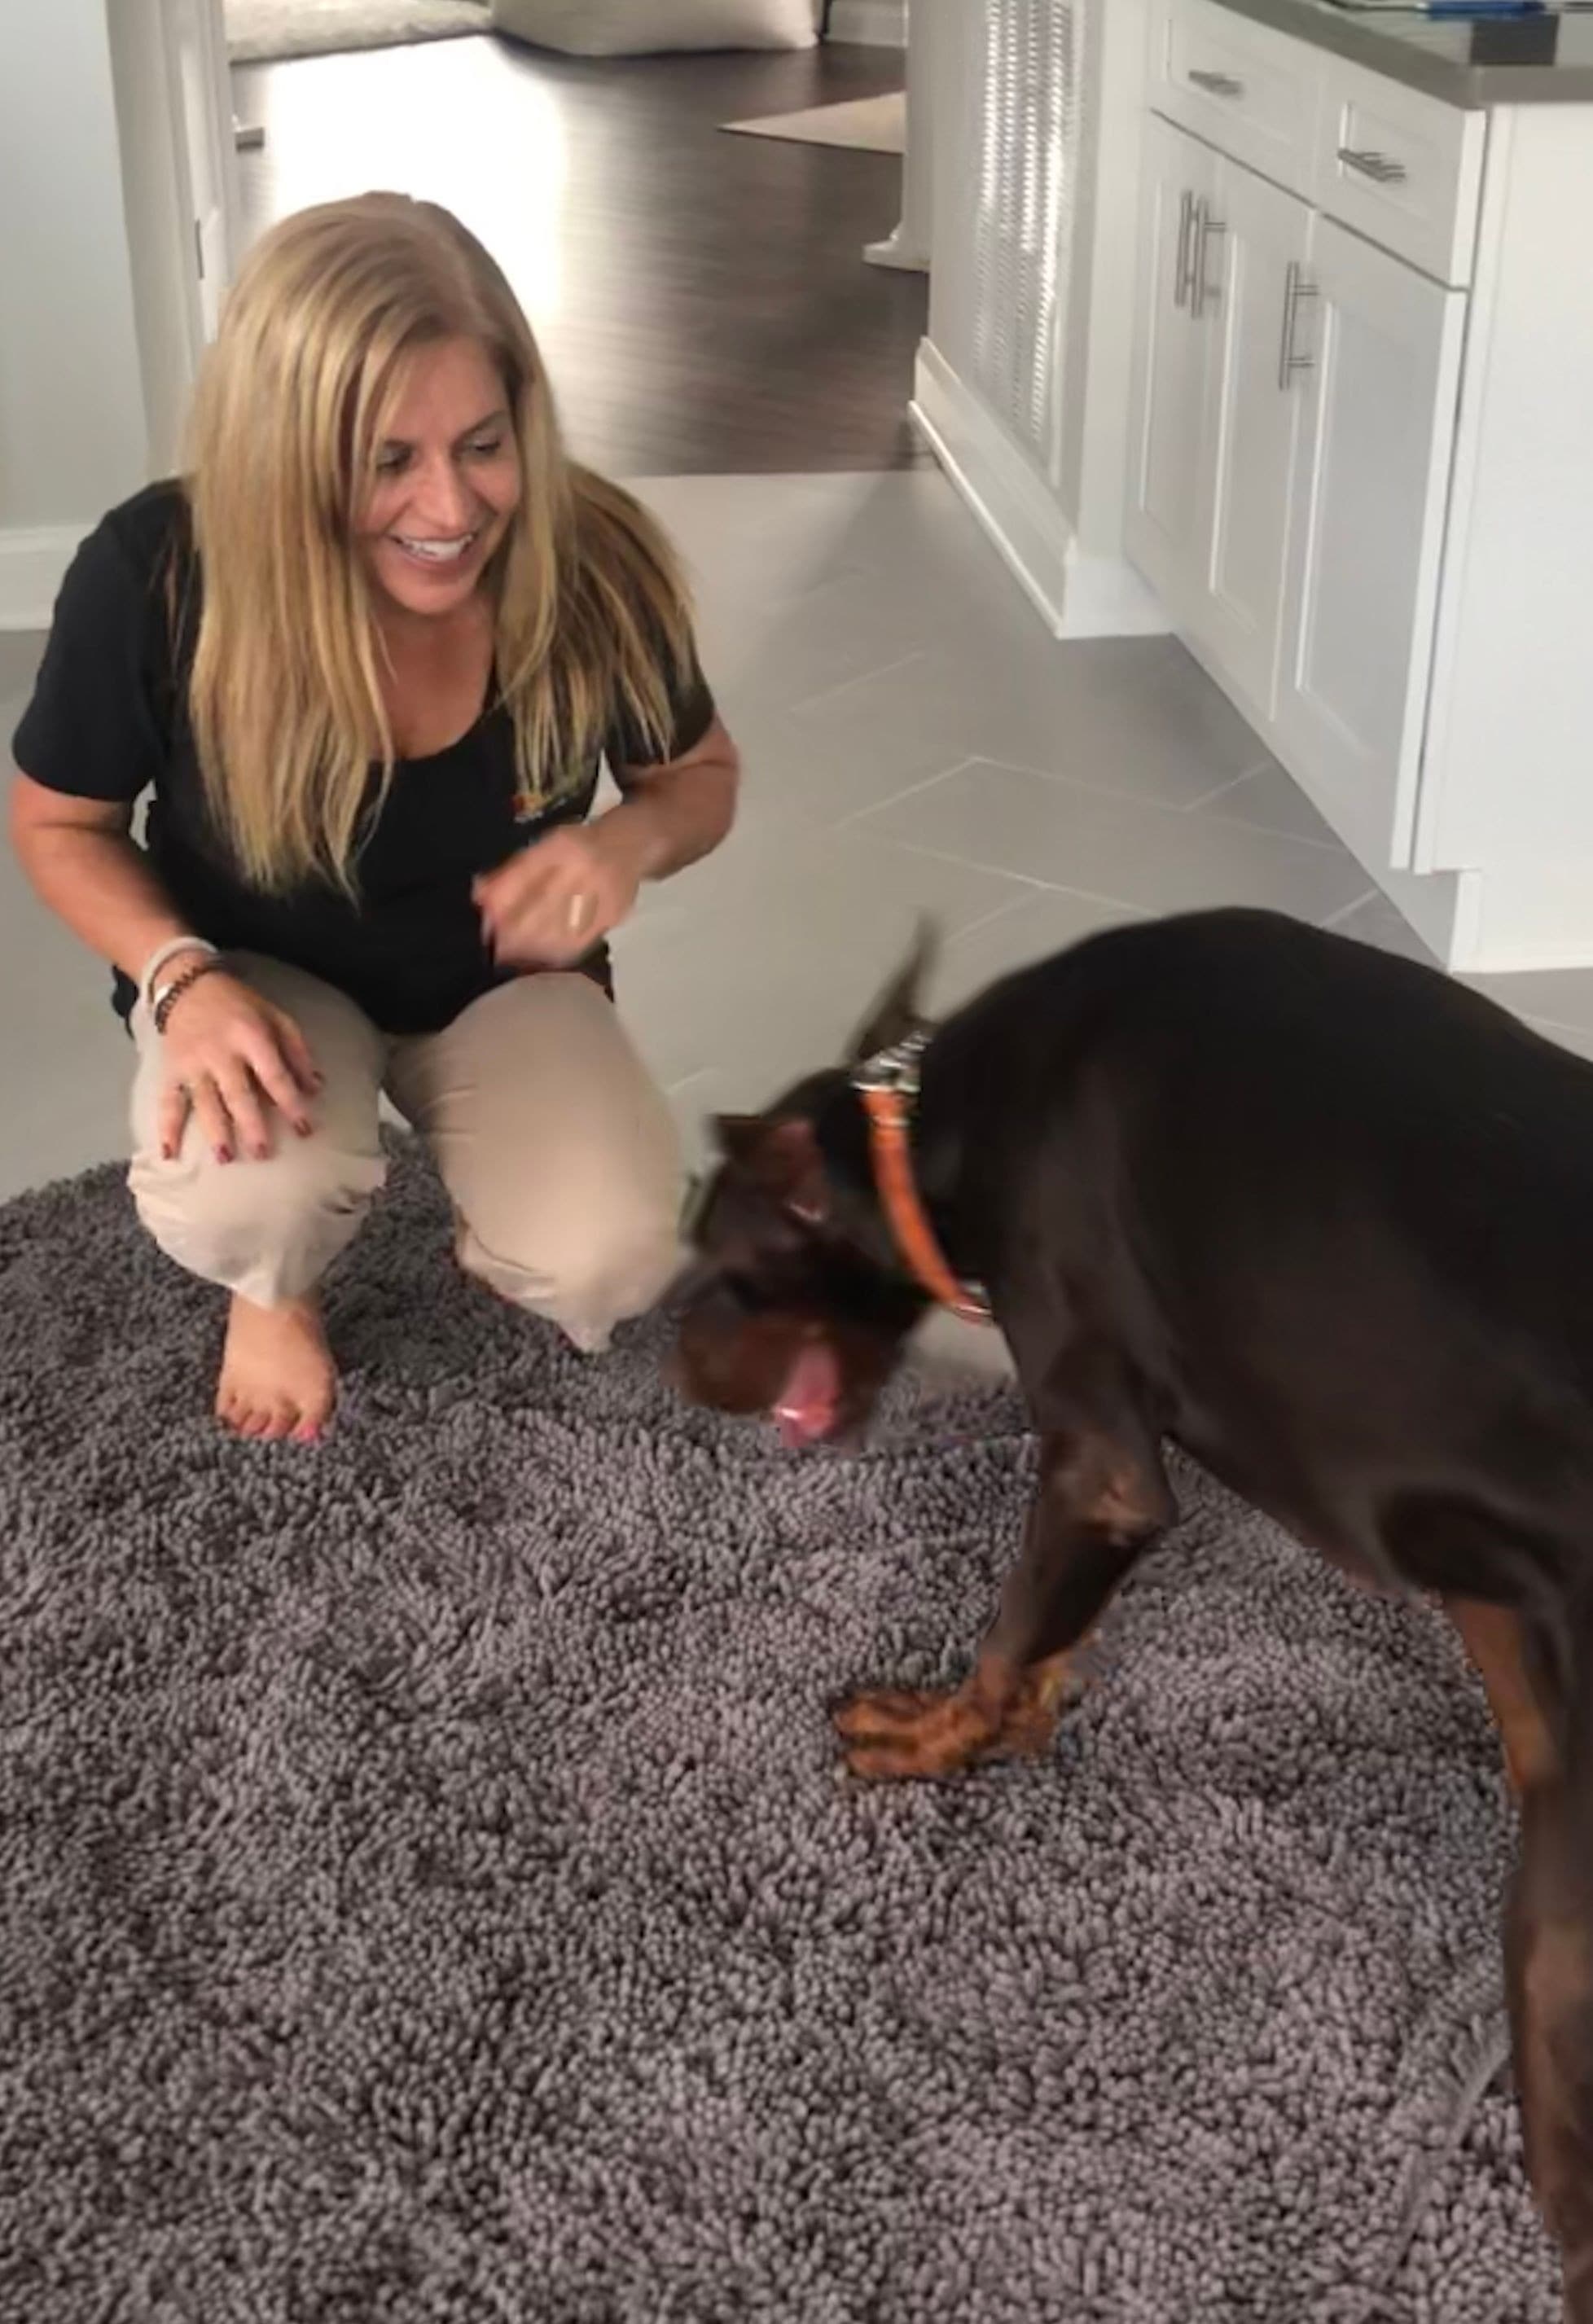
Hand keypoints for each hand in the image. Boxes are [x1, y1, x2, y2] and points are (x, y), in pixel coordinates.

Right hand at [156, 970, 321, 1162]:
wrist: (187, 985)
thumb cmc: (239, 1005)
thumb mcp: (275, 1016)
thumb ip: (296, 1052)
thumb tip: (316, 1088)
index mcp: (251, 1036)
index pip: (274, 1076)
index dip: (291, 1103)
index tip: (305, 1129)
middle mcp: (220, 1052)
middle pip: (238, 1094)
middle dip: (251, 1125)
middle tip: (263, 1154)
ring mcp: (192, 1063)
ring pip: (204, 1102)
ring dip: (214, 1131)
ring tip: (225, 1157)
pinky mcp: (171, 1070)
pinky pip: (168, 1102)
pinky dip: (166, 1128)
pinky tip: (168, 1153)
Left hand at [472, 819, 647, 970]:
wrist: (633, 844)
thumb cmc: (580, 845)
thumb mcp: (545, 847)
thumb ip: (512, 872)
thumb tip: (479, 896)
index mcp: (564, 845)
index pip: (527, 874)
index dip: (504, 899)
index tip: (484, 919)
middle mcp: (586, 868)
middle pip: (544, 905)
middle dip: (515, 929)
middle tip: (495, 946)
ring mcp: (604, 893)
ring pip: (562, 928)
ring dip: (533, 946)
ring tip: (512, 955)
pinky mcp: (615, 914)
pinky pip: (581, 941)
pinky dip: (556, 952)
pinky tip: (539, 957)